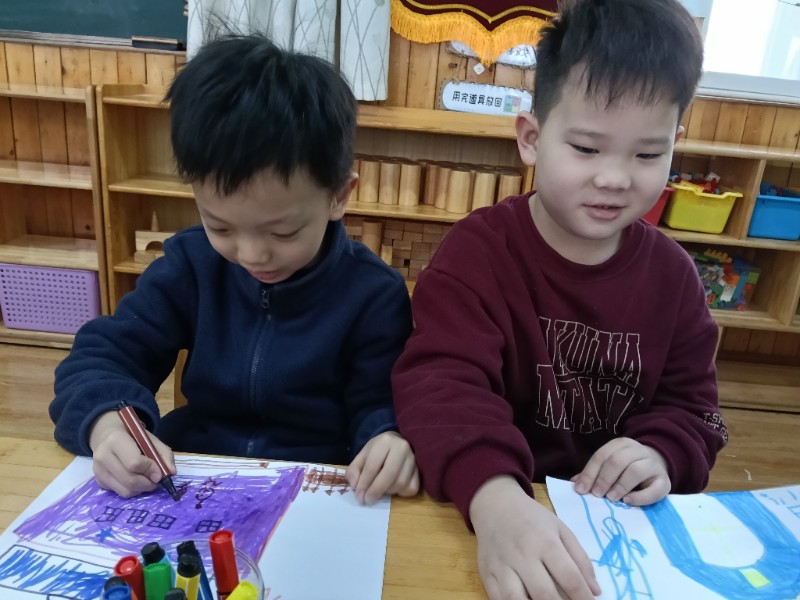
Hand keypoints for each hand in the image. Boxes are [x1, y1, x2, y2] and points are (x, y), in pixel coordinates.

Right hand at [89, 411, 175, 497]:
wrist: (107, 436)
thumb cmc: (132, 436)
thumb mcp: (150, 439)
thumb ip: (164, 454)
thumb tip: (171, 473)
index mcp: (116, 440)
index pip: (134, 463)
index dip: (150, 470)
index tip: (159, 473)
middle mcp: (103, 456)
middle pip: (129, 480)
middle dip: (148, 484)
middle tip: (156, 481)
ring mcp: (98, 470)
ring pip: (125, 491)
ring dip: (141, 489)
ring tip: (146, 480)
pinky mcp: (98, 481)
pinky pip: (119, 492)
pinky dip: (131, 489)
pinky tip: (134, 479)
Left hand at [345, 431, 418, 504]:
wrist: (397, 443)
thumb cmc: (378, 451)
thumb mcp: (363, 455)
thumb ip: (354, 469)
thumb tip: (354, 485)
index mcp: (385, 441)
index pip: (373, 466)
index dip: (364, 483)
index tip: (359, 496)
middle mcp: (402, 448)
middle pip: (390, 475)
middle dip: (376, 490)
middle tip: (367, 500)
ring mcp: (414, 459)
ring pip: (400, 483)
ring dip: (387, 492)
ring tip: (379, 490)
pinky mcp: (420, 471)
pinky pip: (411, 488)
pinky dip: (400, 493)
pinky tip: (393, 488)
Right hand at [470, 476, 599, 599]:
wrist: (495, 504)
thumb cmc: (532, 518)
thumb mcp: (560, 529)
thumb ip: (580, 558)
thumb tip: (595, 591)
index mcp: (546, 542)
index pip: (570, 578)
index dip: (584, 598)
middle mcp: (523, 555)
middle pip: (544, 594)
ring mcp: (502, 565)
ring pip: (516, 599)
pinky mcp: (486, 573)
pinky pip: (497, 599)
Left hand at [572, 437, 669, 504]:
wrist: (658, 465)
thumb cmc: (627, 467)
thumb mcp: (610, 466)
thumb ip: (594, 473)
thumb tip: (576, 484)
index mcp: (621, 444)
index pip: (602, 455)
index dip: (590, 472)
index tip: (581, 489)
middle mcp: (638, 451)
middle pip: (618, 461)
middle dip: (604, 479)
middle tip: (597, 494)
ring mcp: (653, 465)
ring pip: (636, 470)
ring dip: (620, 485)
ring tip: (611, 498)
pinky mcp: (665, 481)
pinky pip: (654, 489)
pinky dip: (640, 497)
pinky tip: (628, 501)